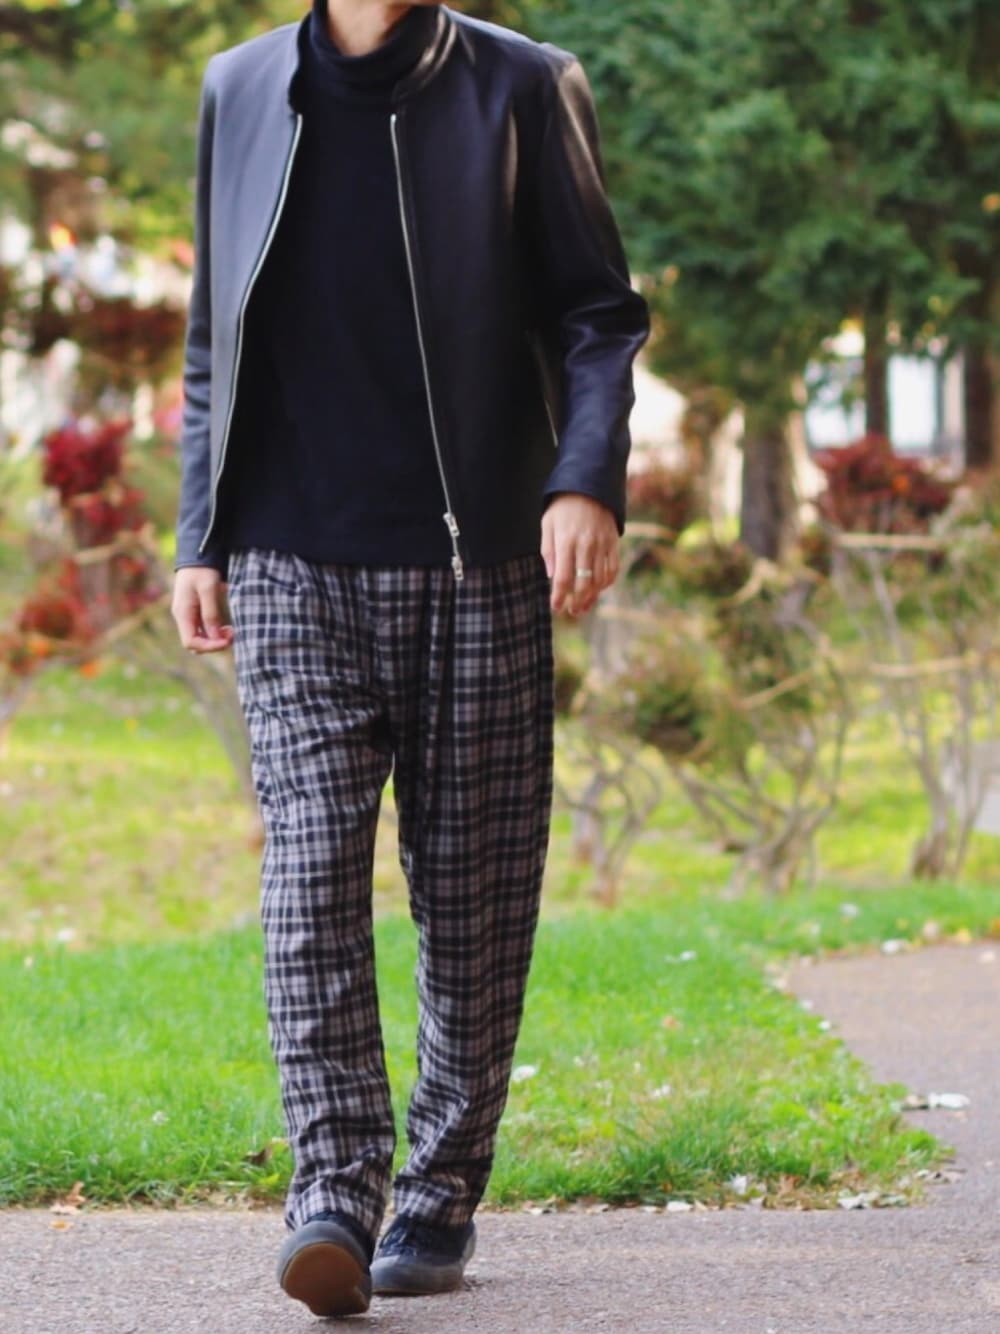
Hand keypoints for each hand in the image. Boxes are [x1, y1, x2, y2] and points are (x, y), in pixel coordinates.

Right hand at [171, 566, 233, 653]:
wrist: (197, 555)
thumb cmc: (202, 569)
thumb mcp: (208, 589)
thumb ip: (210, 613)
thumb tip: (215, 637)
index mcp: (182, 613)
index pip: (190, 643)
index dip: (209, 646)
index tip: (227, 640)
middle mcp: (183, 617)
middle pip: (195, 643)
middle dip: (214, 643)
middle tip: (232, 634)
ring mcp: (188, 615)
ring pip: (200, 637)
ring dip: (215, 638)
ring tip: (231, 631)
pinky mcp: (195, 611)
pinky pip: (203, 629)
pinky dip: (215, 631)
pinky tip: (226, 627)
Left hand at [540, 493, 619, 615]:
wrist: (589, 486)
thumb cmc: (563, 507)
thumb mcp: (548, 524)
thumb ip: (548, 551)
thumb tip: (552, 576)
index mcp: (566, 540)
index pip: (563, 577)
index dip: (560, 596)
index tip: (556, 608)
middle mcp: (586, 544)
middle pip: (584, 583)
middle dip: (577, 602)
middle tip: (572, 612)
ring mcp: (602, 544)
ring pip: (600, 579)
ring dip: (593, 597)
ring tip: (584, 606)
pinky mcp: (614, 542)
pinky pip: (613, 569)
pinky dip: (607, 583)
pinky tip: (598, 589)